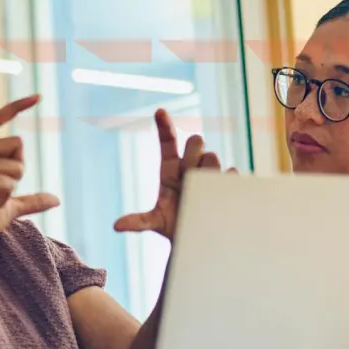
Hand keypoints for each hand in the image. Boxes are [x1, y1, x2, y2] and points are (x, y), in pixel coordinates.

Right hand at [0, 95, 59, 261]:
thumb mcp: (8, 208)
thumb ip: (29, 200)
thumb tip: (56, 199)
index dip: (17, 107)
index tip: (39, 97)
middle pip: (17, 144)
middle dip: (18, 172)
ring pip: (16, 167)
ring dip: (9, 191)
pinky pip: (8, 184)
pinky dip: (3, 200)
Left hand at [114, 109, 226, 240]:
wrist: (195, 236)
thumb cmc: (172, 226)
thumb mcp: (155, 223)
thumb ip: (138, 222)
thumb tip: (117, 226)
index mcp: (170, 169)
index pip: (168, 142)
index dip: (164, 126)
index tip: (160, 112)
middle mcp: (190, 166)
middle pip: (196, 141)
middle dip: (195, 150)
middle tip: (191, 172)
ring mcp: (209, 173)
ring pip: (213, 156)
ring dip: (209, 171)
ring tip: (204, 192)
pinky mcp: (226, 182)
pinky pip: (231, 171)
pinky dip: (226, 179)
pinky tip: (220, 193)